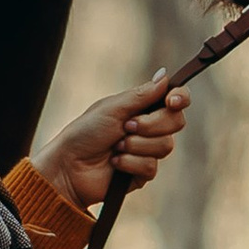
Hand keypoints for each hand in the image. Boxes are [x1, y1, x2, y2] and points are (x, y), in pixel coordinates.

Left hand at [35, 68, 190, 213]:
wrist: (68, 167)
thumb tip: (165, 76)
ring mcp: (147, 150)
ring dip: (136, 145)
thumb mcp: (112, 108)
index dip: (180, 97)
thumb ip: (142, 95)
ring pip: (165, 146)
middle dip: (152, 124)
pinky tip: (114, 163)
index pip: (175, 98)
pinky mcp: (142, 173)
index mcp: (142, 107)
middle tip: (127, 126)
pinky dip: (130, 163)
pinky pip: (151, 166)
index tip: (172, 101)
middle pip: (176, 121)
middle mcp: (148, 128)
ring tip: (115, 147)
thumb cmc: (84, 133)